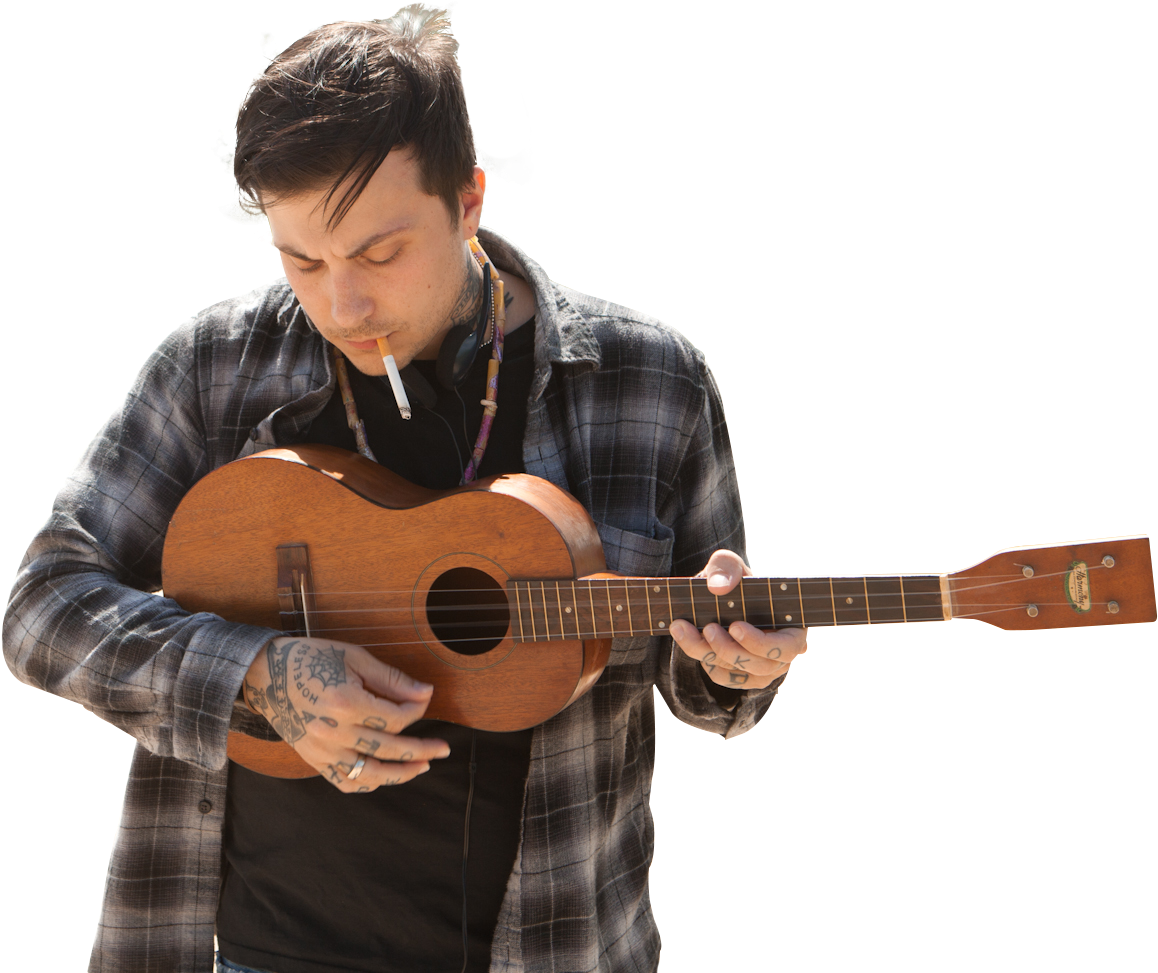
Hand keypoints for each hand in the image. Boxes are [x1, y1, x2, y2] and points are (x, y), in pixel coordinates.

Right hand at [243, 636, 450, 791]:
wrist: (264, 673)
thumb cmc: (311, 658)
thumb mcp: (354, 658)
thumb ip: (391, 679)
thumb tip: (425, 693)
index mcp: (345, 702)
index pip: (395, 718)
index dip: (417, 711)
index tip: (425, 701)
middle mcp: (333, 731)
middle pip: (389, 750)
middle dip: (422, 750)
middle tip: (444, 749)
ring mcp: (322, 750)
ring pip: (370, 774)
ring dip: (400, 774)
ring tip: (422, 767)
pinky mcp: (313, 759)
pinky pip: (345, 782)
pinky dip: (367, 783)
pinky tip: (385, 776)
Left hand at [670, 550, 808, 689]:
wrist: (717, 596)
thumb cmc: (733, 579)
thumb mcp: (729, 564)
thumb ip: (726, 567)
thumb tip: (719, 587)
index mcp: (791, 626)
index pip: (789, 646)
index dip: (761, 642)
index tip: (735, 626)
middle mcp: (781, 654)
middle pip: (761, 665)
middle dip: (730, 649)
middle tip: (709, 628)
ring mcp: (762, 668)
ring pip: (739, 674)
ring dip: (709, 653)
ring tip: (683, 628)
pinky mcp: (740, 675)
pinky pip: (723, 677)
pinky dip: (705, 661)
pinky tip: (689, 639)